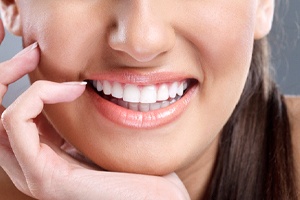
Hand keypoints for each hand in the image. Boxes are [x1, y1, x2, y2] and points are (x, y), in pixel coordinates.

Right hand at [0, 19, 189, 199]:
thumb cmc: (138, 170)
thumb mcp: (100, 136)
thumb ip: (78, 122)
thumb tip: (72, 88)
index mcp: (46, 155)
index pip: (12, 115)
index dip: (12, 80)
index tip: (34, 52)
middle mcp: (33, 165)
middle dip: (4, 75)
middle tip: (31, 51)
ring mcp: (35, 174)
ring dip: (12, 78)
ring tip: (41, 59)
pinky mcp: (45, 177)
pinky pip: (16, 125)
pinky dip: (36, 97)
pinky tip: (71, 89)